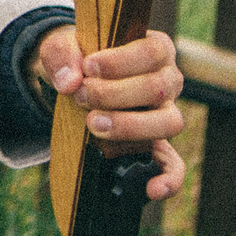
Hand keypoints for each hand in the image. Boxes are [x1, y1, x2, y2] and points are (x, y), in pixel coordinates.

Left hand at [34, 25, 187, 200]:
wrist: (74, 78)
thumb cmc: (76, 58)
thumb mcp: (62, 45)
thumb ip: (62, 54)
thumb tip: (69, 81)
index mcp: (155, 49)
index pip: (152, 52)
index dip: (120, 61)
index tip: (88, 67)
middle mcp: (168, 81)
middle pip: (157, 88)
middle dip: (113, 94)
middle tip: (81, 95)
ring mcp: (164, 114)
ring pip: (168, 123)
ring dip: (129, 126)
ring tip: (93, 123)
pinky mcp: (157, 145)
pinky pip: (174, 165)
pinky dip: (169, 179)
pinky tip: (152, 190)